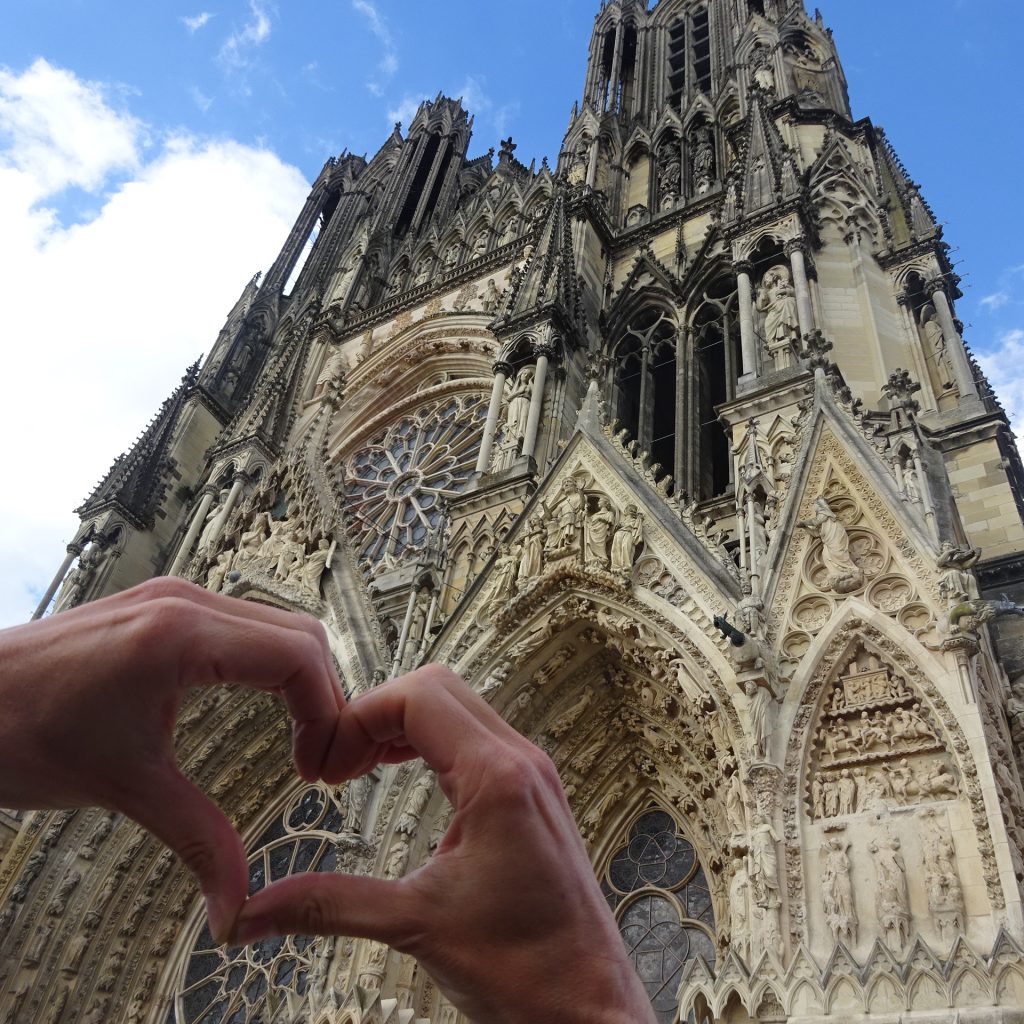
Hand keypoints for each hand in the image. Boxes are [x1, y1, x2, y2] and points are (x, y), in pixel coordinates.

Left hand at [0, 577, 343, 940]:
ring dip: (301, 679)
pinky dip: (270, 665)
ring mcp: (174, 599)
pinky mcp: (163, 609)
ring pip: (277, 626)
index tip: (319, 769)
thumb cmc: (18, 732)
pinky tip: (265, 705)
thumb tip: (236, 908)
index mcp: (181, 635)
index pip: (297, 657)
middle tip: (320, 760)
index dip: (326, 713)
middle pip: (300, 636)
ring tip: (301, 737)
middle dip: (323, 698)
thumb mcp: (124, 787)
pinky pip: (244, 625)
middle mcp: (186, 603)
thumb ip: (199, 841)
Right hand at [232, 666, 655, 1023]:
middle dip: (374, 714)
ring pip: (458, 708)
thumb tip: (254, 909)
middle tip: (334, 763)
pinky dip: (428, 743)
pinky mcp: (532, 795)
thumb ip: (329, 905)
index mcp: (498, 778)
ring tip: (356, 767)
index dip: (357, 716)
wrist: (588, 1008)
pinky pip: (474, 738)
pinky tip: (398, 775)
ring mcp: (532, 775)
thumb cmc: (527, 971)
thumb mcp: (416, 926)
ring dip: (400, 726)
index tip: (323, 761)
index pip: (418, 697)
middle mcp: (522, 763)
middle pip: (436, 689)